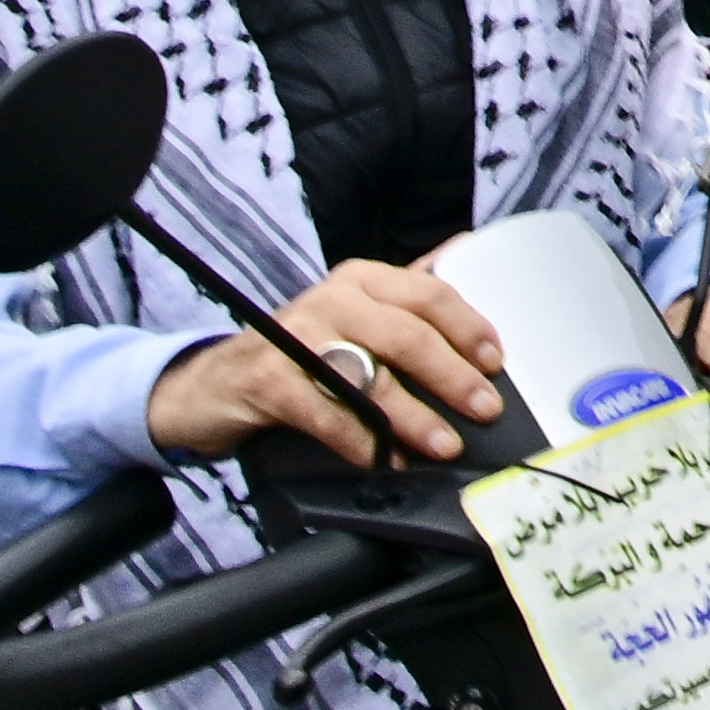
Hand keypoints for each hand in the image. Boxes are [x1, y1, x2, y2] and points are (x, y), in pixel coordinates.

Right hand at [146, 250, 506, 470]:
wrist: (214, 382)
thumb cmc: (299, 348)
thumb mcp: (352, 310)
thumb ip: (405, 289)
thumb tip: (464, 250)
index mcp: (361, 278)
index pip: (428, 293)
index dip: (467, 327)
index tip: (495, 361)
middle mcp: (331, 299)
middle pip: (405, 335)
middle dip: (452, 375)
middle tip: (484, 408)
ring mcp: (297, 338)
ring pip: (370, 377)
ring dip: (414, 415)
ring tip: (445, 444)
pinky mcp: (270, 381)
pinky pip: (328, 414)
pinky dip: (364, 441)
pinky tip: (389, 460)